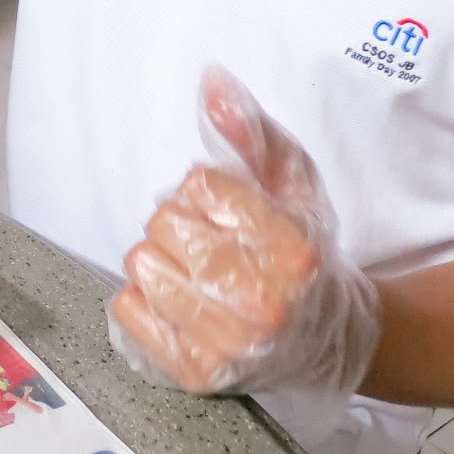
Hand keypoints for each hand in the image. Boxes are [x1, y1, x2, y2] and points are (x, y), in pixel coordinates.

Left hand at [109, 66, 379, 394]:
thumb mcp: (290, 182)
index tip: (228, 207)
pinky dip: (141, 296)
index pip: (200, 185)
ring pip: (141, 263)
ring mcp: (229, 343)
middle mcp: (263, 301)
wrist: (325, 338)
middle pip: (164, 222)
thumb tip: (211, 81)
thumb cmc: (302, 251)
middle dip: (178, 220)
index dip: (205, 187)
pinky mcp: (196, 372)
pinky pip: (128, 310)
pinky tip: (178, 297)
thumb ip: (250, 132)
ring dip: (157, 256)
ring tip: (193, 268)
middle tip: (208, 238)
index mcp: (293, 249)